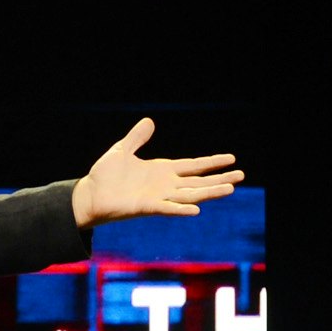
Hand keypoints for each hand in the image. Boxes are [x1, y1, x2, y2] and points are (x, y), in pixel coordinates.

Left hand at [72, 117, 241, 225]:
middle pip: (199, 182)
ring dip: (209, 192)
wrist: (89, 194)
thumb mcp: (122, 150)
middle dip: (220, 179)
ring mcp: (158, 197)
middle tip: (241, 176)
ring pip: (190, 195)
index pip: (193, 166)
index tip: (231, 159)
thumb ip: (137, 138)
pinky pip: (168, 208)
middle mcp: (165, 185)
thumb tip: (149, 121)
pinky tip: (197, 209)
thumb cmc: (105, 176)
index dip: (212, 162)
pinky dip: (181, 209)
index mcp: (162, 170)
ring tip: (230, 189)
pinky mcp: (147, 207)